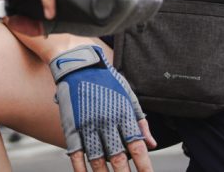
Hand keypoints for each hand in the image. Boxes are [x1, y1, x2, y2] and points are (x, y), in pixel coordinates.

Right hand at [49, 45, 155, 171]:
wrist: (78, 62)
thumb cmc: (106, 79)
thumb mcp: (128, 95)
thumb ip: (140, 122)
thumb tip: (151, 144)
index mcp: (123, 113)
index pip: (136, 147)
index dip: (143, 166)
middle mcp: (106, 122)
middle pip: (118, 158)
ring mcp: (88, 125)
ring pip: (98, 160)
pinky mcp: (71, 127)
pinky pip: (76, 154)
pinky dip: (82, 169)